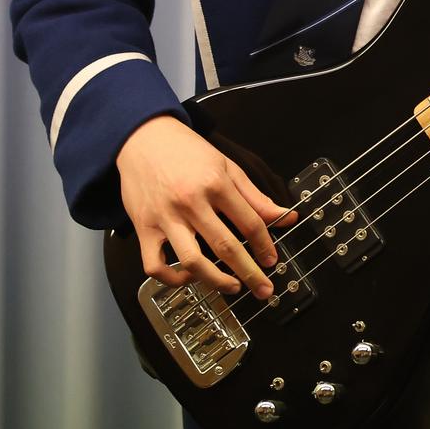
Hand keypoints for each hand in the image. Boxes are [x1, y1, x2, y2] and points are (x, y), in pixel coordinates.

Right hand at [115, 114, 293, 298]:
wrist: (142, 138)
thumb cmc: (187, 152)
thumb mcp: (226, 166)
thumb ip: (255, 196)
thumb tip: (286, 217)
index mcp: (215, 183)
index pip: (249, 222)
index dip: (265, 245)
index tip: (272, 260)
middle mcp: (190, 202)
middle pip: (225, 246)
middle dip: (250, 273)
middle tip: (265, 290)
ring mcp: (164, 218)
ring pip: (192, 261)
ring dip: (216, 281)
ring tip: (232, 287)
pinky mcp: (143, 229)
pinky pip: (155, 266)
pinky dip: (173, 279)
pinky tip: (189, 278)